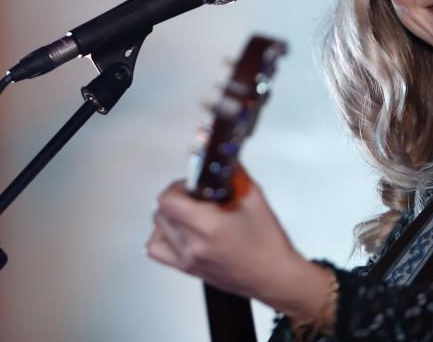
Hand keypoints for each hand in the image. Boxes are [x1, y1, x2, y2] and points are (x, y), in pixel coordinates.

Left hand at [145, 170, 329, 317]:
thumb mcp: (254, 197)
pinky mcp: (188, 270)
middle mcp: (195, 244)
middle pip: (160, 212)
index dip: (177, 187)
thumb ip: (232, 173)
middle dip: (176, 199)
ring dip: (169, 217)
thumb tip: (220, 155)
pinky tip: (180, 233)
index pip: (168, 200)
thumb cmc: (268, 243)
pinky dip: (163, 237)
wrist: (275, 276)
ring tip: (188, 215)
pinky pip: (157, 250)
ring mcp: (189, 259)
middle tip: (194, 198)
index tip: (191, 186)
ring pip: (157, 228)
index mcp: (210, 225)